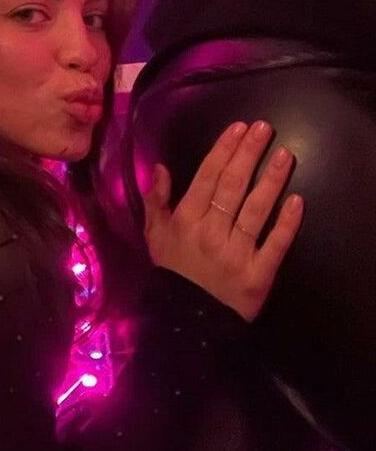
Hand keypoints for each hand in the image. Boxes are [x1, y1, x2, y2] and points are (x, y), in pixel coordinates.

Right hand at [143, 120, 302, 320]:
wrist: (188, 322)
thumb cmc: (173, 271)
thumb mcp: (154, 234)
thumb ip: (155, 199)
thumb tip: (160, 166)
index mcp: (187, 220)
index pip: (207, 177)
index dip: (224, 150)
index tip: (239, 128)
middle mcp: (211, 232)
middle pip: (233, 186)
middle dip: (249, 154)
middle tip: (264, 129)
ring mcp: (236, 254)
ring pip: (256, 210)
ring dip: (271, 180)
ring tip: (285, 155)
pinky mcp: (258, 275)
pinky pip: (275, 245)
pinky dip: (286, 223)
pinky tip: (296, 200)